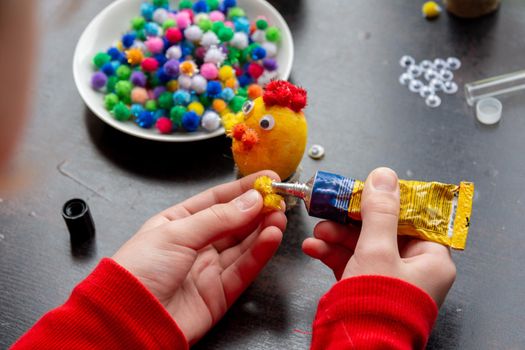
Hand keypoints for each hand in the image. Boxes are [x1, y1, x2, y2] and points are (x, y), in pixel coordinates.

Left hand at [112, 171, 286, 343]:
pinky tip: (272, 236)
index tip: (267, 179)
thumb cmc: (138, 270)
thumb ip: (218, 218)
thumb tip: (251, 200)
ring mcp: (208, 269)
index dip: (242, 189)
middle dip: (257, 209)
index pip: (216, 201)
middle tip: (279, 197)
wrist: (128, 320)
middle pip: (233, 222)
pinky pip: (244, 269)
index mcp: (178, 223)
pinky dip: (260, 252)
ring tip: (279, 214)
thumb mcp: (176, 233)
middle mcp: (195, 244)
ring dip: (263, 229)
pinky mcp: (219, 293)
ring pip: (243, 245)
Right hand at [302, 167, 455, 305]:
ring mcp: (388, 279)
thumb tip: (384, 177)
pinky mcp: (366, 288)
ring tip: (319, 232)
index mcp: (431, 260)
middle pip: (383, 229)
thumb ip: (380, 212)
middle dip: (352, 220)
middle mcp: (413, 269)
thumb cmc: (376, 307)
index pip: (414, 218)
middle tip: (334, 207)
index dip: (390, 201)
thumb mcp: (377, 250)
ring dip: (337, 236)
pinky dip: (331, 254)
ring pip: (362, 245)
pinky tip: (314, 248)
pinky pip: (350, 262)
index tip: (368, 189)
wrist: (354, 348)